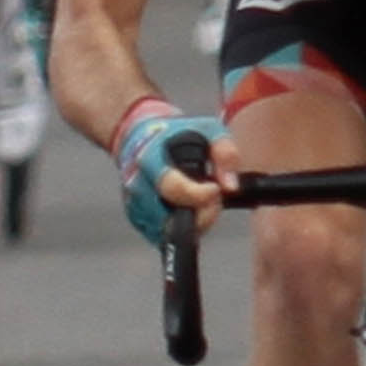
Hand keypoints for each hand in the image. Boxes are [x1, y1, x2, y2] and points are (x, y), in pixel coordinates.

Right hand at [111, 101, 230, 244]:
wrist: (139, 136)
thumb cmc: (177, 133)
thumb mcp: (208, 130)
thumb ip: (225, 153)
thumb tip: (231, 187)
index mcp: (149, 158)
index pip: (172, 187)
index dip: (199, 195)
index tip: (215, 188)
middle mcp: (136, 184)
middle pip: (171, 218)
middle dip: (201, 214)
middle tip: (213, 196)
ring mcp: (134, 204)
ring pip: (168, 232)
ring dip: (193, 222)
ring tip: (201, 201)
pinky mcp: (136, 219)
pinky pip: (162, 236)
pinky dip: (181, 227)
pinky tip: (188, 208)